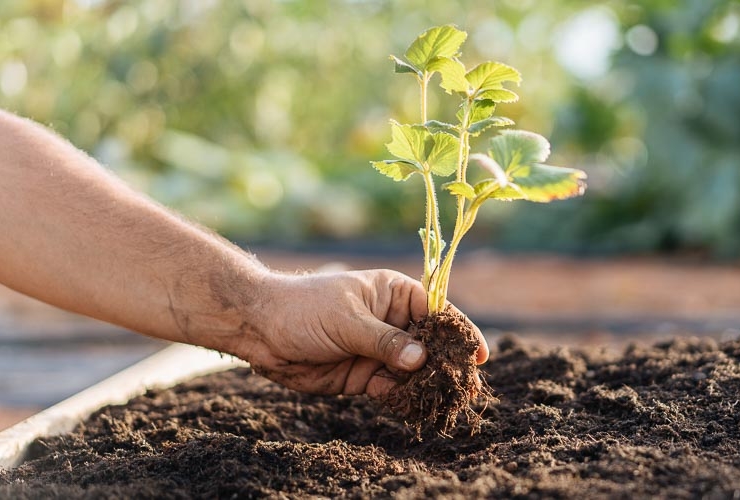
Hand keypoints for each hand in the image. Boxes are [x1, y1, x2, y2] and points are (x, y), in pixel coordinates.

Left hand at [223, 269, 488, 397]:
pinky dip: (404, 399)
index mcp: (395, 294)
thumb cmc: (304, 309)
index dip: (459, 332)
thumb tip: (420, 360)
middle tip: (468, 387)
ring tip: (445, 402)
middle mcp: (393, 322)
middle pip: (431, 346)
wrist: (261, 331)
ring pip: (415, 371)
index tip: (478, 353)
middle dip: (448, 366)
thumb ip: (385, 341)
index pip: (437, 312)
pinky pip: (394, 389)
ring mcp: (380, 350)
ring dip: (428, 386)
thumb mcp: (348, 320)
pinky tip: (414, 407)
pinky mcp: (366, 376)